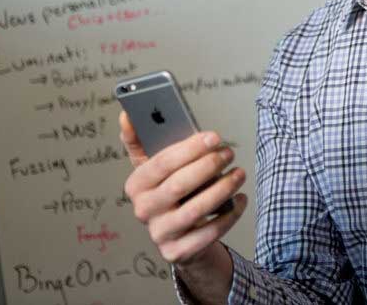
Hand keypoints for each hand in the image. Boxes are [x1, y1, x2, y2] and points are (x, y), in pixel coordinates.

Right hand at [120, 111, 248, 266]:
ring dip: (222, 189)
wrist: (177, 234)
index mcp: (135, 184)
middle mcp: (143, 210)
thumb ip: (141, 139)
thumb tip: (126, 114)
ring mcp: (160, 233)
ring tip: (239, 174)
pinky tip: (239, 199)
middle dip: (209, 166)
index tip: (214, 137)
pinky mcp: (177, 252)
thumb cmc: (170, 189)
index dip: (190, 148)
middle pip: (179, 185)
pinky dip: (229, 215)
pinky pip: (209, 233)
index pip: (161, 163)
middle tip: (229, 153)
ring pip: (195, 210)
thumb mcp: (154, 166)